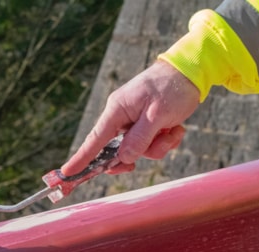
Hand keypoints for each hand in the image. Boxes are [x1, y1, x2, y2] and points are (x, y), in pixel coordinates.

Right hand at [61, 60, 200, 175]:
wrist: (190, 71)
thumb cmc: (172, 88)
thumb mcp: (157, 115)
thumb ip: (140, 138)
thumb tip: (124, 158)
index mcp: (117, 110)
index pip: (95, 139)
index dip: (82, 158)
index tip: (67, 173)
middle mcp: (122, 117)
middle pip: (119, 150)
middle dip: (139, 153)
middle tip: (151, 151)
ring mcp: (134, 121)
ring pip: (139, 149)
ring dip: (159, 146)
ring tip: (174, 130)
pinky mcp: (146, 125)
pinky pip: (151, 144)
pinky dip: (165, 141)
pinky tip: (176, 128)